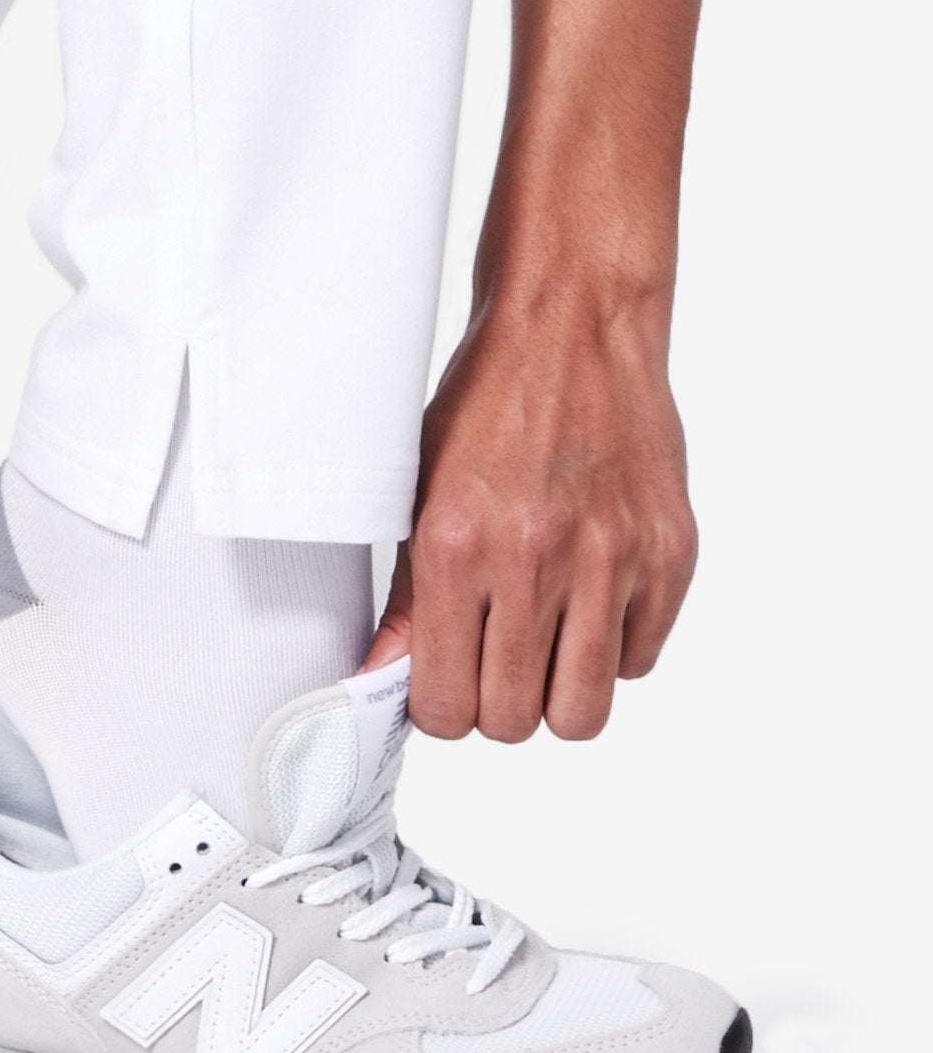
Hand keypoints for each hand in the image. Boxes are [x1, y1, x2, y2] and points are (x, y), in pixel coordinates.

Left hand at [363, 289, 696, 741]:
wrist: (573, 330)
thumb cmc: (488, 408)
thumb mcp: (417, 496)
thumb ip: (404, 602)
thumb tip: (382, 680)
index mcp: (456, 547)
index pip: (447, 705)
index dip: (442, 710)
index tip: (445, 688)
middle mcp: (535, 559)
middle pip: (516, 721)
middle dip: (498, 707)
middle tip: (492, 664)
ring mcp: (612, 559)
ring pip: (583, 711)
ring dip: (556, 695)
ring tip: (542, 647)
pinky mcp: (670, 554)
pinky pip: (638, 660)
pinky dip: (612, 650)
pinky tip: (588, 601)